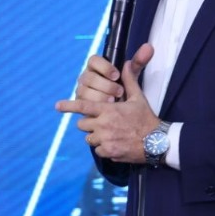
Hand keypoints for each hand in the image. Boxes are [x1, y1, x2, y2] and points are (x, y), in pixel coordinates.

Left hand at [56, 44, 157, 162]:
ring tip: (110, 134)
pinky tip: (115, 145)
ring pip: (89, 138)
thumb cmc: (146, 118)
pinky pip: (98, 150)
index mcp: (108, 110)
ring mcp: (105, 140)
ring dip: (95, 136)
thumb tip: (127, 63)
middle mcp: (103, 125)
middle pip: (82, 124)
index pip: (83, 106)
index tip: (57, 106)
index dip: (68, 105)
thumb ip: (129, 81)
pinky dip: (103, 148)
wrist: (157, 142)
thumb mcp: (137, 98)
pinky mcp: (109, 152)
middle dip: (88, 123)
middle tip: (101, 123)